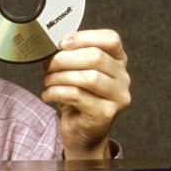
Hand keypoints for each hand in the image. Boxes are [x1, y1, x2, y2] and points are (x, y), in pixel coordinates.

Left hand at [42, 29, 130, 158]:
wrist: (82, 133)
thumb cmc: (78, 99)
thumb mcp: (77, 72)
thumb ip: (72, 56)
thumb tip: (52, 46)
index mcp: (118, 60)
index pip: (110, 39)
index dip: (85, 37)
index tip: (62, 43)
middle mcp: (123, 77)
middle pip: (96, 57)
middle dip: (66, 59)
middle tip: (48, 65)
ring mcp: (118, 96)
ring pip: (89, 77)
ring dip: (61, 77)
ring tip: (47, 81)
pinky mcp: (106, 113)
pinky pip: (78, 96)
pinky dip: (57, 93)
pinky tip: (48, 95)